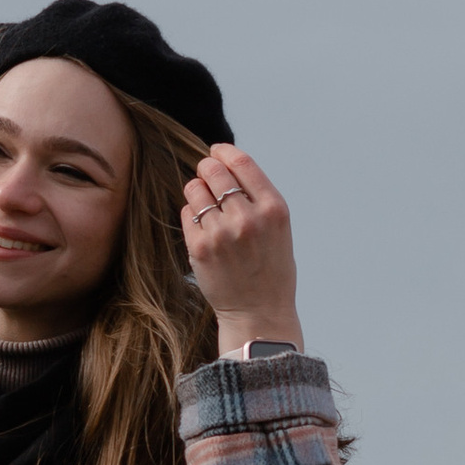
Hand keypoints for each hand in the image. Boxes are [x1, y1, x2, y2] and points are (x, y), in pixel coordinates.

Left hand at [180, 145, 301, 352]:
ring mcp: (223, 233)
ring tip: (204, 204)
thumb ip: (258, 197)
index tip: (215, 151)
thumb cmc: (270, 269)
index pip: (242, 163)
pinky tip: (202, 227)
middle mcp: (249, 218)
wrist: (259, 312)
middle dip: (206, 168)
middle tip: (205, 174)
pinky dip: (191, 214)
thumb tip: (226, 163)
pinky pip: (187, 213)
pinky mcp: (201, 248)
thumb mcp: (278, 228)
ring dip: (196, 191)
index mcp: (274, 209)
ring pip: (195, 190)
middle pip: (215, 172)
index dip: (223, 152)